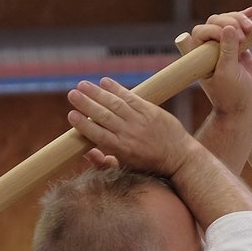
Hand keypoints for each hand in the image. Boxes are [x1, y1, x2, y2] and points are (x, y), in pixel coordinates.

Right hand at [67, 77, 194, 176]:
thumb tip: (87, 153)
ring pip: (115, 104)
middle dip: (86, 104)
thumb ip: (104, 162)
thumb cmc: (150, 165)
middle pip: (103, 116)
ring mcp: (140, 121)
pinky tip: (105, 82)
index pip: (97, 134)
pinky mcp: (150, 111)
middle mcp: (129, 134)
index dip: (83, 124)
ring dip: (97, 93)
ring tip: (82, 85)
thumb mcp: (126, 168)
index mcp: (121, 149)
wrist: (180, 158)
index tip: (71, 115)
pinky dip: (117, 89)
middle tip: (72, 94)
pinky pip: (131, 97)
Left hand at [181, 8, 251, 116]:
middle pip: (216, 22)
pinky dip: (246, 20)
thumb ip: (228, 51)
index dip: (214, 28)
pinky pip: (241, 29)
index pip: (201, 31)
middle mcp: (210, 47)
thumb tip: (229, 28)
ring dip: (240, 19)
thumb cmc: (231, 94)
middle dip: (230, 22)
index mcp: (200, 55)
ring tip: (251, 27)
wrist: (245, 105)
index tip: (230, 36)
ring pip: (228, 22)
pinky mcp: (239, 46)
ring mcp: (225, 45)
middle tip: (244, 34)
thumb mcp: (228, 73)